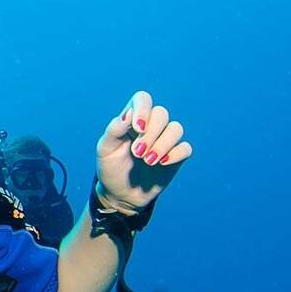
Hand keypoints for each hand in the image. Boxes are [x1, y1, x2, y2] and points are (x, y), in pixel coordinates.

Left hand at [96, 91, 192, 212]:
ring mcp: (165, 140)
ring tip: (148, 161)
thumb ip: (114, 130)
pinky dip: (175, 154)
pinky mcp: (176, 156)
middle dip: (150, 134)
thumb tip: (129, 113)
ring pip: (176, 128)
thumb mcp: (105, 149)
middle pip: (161, 113)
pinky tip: (162, 163)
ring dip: (162, 144)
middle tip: (137, 153)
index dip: (143, 109)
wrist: (120, 193)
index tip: (137, 128)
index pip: (143, 99)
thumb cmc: (111, 167)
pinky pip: (185, 147)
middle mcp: (151, 126)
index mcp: (132, 119)